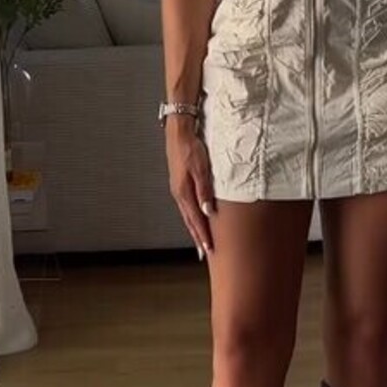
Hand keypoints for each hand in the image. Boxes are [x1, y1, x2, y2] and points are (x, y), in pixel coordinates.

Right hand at [166, 121, 216, 259]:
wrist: (178, 134)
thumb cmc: (191, 149)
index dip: (202, 236)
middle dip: (198, 237)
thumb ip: (204, 191)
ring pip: (187, 215)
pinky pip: (186, 206)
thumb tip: (208, 211)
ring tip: (201, 241)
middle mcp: (179, 194)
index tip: (208, 249)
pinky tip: (196, 218)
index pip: (196, 220)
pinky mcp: (179, 184)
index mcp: (184, 193)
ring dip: (194, 229)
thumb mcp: (201, 169)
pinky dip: (192, 217)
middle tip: (204, 253)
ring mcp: (178, 190)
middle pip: (190, 221)